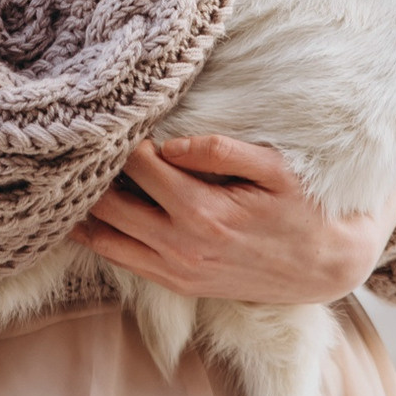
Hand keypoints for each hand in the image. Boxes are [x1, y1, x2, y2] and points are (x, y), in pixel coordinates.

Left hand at [73, 136, 395, 303]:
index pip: (138, 165)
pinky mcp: (177, 282)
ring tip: (68, 173)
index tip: (106, 112)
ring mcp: (176, 269)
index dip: (119, 137)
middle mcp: (180, 246)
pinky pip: (120, 260)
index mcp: (203, 212)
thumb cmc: (305, 208)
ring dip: (83, 207)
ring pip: (105, 237)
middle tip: (77, 139)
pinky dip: (95, 235)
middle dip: (90, 171)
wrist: (327, 267)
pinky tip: (81, 212)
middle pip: (109, 202)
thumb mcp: (276, 170)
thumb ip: (222, 151)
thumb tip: (169, 143)